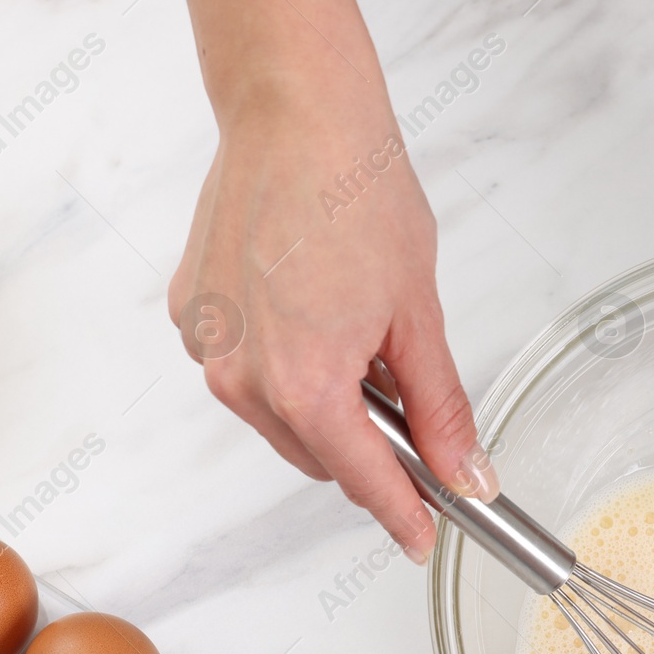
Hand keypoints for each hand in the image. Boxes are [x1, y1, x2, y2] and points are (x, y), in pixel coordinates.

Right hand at [171, 0, 494, 562]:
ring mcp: (209, 347)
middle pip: (319, 455)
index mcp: (305, 384)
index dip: (401, 515)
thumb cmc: (354, 192)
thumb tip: (462, 469)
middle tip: (407, 405)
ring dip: (321, 403)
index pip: (363, 481)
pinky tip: (308, 309)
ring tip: (354, 333)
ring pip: (278, 418)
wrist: (295, 115)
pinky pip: (244, 372)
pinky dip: (280, 363)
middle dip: (367, 446)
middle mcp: (243, 379)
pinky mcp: (191, 316)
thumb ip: (439, 407)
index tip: (419, 538)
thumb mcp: (418, 313)